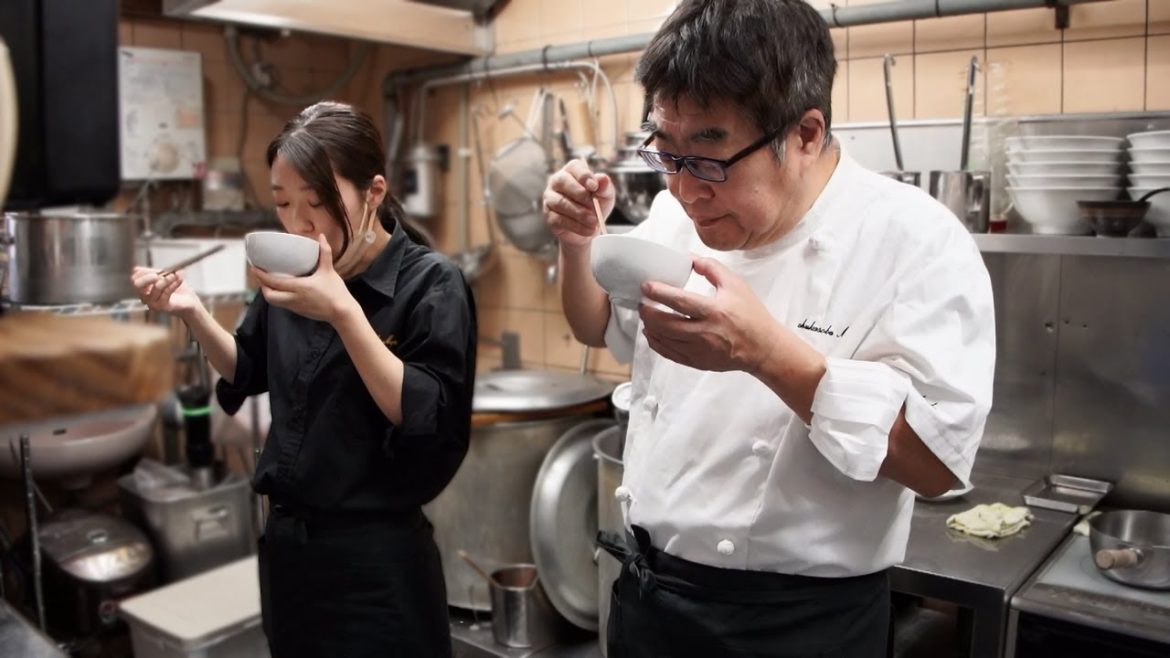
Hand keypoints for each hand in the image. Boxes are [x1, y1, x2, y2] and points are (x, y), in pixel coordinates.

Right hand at [131, 266, 201, 316]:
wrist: (189, 301)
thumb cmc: (176, 289)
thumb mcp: (163, 276)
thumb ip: (152, 272)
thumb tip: (138, 269)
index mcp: (143, 289)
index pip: (134, 278)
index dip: (145, 272)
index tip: (157, 270)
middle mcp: (144, 297)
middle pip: (137, 284)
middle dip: (148, 277)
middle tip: (158, 274)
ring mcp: (152, 303)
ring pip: (156, 287)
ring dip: (167, 279)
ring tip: (175, 275)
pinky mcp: (162, 307)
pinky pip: (167, 292)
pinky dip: (174, 283)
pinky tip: (179, 280)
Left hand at [254, 234, 357, 323]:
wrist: (342, 313)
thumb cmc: (336, 292)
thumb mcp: (329, 271)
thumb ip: (324, 253)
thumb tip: (321, 236)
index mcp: (300, 287)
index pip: (274, 282)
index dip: (261, 276)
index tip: (253, 267)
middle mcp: (294, 298)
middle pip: (269, 295)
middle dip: (262, 286)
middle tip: (261, 275)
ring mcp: (295, 307)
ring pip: (274, 301)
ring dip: (269, 292)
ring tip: (269, 282)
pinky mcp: (298, 311)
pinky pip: (282, 304)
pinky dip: (277, 297)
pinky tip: (282, 289)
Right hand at [542, 159, 615, 248]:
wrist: (589, 228)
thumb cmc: (597, 206)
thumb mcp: (606, 196)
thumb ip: (605, 187)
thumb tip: (603, 179)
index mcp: (572, 171)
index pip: (575, 167)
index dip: (584, 176)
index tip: (594, 186)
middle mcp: (557, 181)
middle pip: (563, 181)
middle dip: (580, 194)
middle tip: (594, 206)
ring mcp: (550, 198)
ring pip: (561, 202)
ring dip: (579, 213)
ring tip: (594, 222)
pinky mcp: (549, 215)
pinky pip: (559, 219)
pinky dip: (576, 226)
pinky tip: (588, 230)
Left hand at [639, 257, 781, 373]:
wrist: (763, 348)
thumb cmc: (751, 315)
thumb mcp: (735, 285)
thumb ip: (711, 268)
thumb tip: (688, 259)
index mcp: (714, 311)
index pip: (679, 301)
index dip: (659, 293)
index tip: (645, 286)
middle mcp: (705, 333)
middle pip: (665, 324)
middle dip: (647, 312)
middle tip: (642, 302)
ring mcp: (700, 351)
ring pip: (664, 340)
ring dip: (650, 326)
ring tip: (646, 315)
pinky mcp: (698, 362)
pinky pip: (669, 354)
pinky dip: (656, 343)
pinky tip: (652, 333)